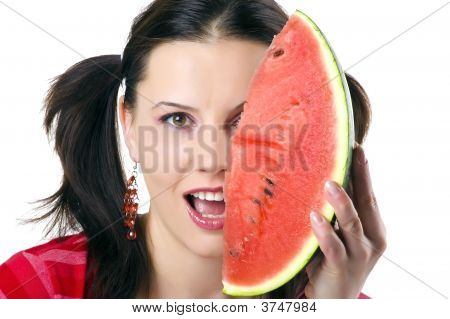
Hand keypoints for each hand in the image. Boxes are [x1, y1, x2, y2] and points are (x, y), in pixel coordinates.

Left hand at [304, 143, 386, 297]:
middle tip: (353, 153)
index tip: (358, 148)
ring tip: (329, 183)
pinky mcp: (341, 267)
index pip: (369, 196)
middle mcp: (371, 240)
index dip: (364, 173)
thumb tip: (325, 180)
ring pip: (351, 223)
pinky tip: (314, 216)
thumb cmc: (333, 261)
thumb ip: (337, 213)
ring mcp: (358, 255)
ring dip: (341, 202)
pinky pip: (333, 246)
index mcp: (374, 230)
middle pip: (365, 203)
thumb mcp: (340, 234)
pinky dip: (323, 231)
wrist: (334, 299)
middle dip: (360, 176)